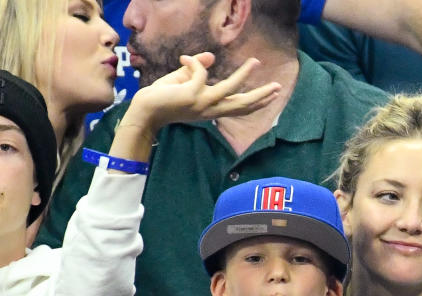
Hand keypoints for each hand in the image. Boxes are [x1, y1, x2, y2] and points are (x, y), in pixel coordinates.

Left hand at [126, 54, 280, 134]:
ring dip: (243, 75)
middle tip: (278, 88)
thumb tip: (212, 57)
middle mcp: (208, 110)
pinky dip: (193, 62)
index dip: (254, 102)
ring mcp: (201, 104)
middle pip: (241, 105)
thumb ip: (196, 69)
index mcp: (208, 110)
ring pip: (230, 89)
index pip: (236, 107)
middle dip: (260, 96)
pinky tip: (184, 58)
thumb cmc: (160, 99)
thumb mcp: (182, 81)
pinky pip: (201, 71)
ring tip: (255, 61)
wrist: (143, 112)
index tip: (271, 96)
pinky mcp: (192, 95)